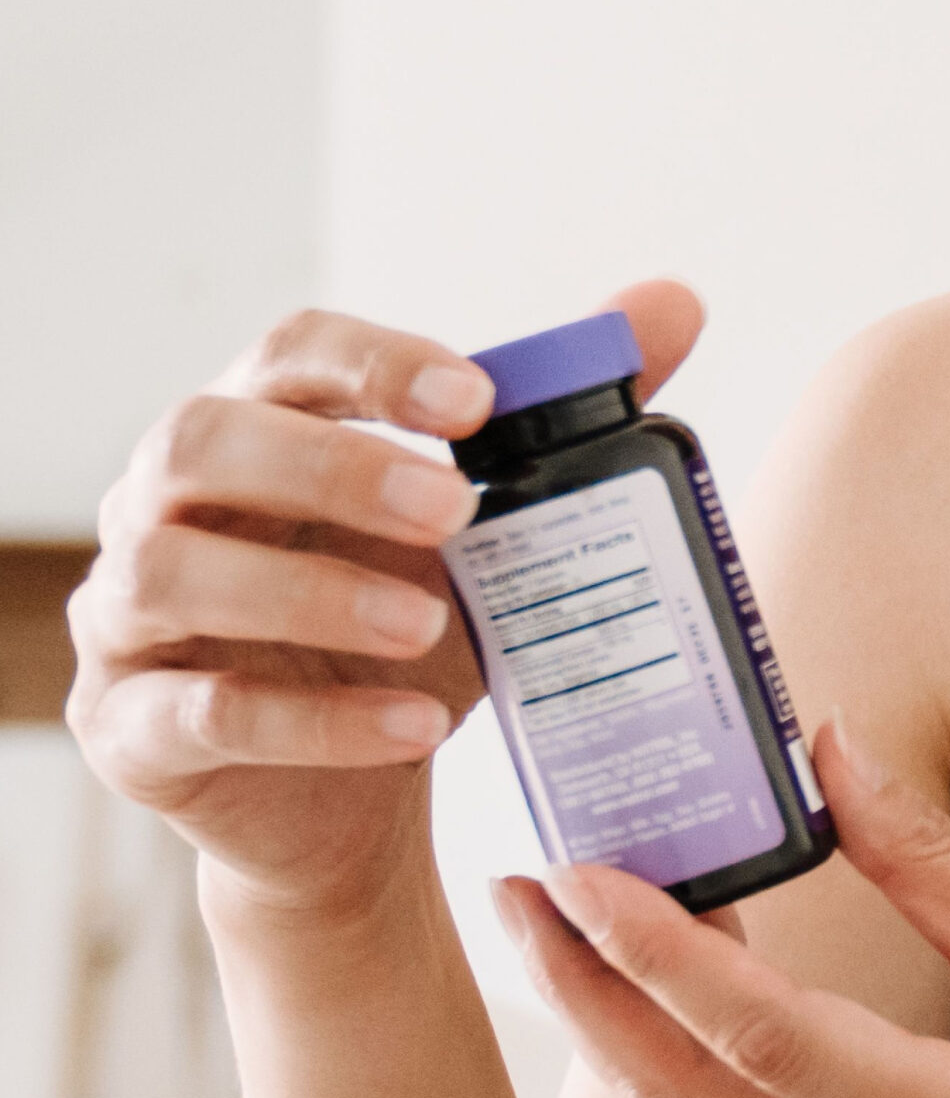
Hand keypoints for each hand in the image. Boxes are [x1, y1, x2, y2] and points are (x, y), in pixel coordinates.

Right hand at [69, 281, 704, 920]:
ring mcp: (128, 618)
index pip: (289, 352)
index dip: (375, 363)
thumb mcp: (492, 525)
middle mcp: (166, 504)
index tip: (478, 399)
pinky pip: (200, 715)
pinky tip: (413, 726)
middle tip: (454, 510)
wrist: (352, 793)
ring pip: (174, 573)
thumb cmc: (406, 621)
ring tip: (429, 625)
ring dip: (313, 594)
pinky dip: (313, 722)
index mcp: (257, 427)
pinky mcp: (130, 730)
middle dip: (331, 465)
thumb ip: (567, 414)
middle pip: (201, 439)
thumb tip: (674, 303)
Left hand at [497, 720, 949, 1097]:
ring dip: (624, 1039)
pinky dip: (693, 1070)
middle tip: (521, 898)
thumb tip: (830, 752)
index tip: (583, 875)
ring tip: (565, 934)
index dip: (662, 954)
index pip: (770, 1038)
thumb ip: (936, 862)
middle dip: (587, 1005)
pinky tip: (670, 991)